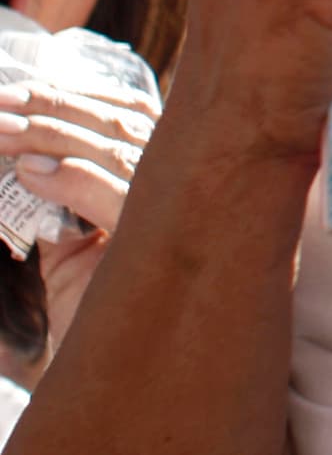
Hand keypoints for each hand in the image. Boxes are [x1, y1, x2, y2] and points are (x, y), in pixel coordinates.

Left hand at [1, 72, 158, 351]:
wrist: (115, 367)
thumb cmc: (92, 301)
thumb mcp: (67, 236)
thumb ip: (58, 194)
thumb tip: (27, 154)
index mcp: (172, 170)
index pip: (128, 112)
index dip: (75, 95)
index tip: (17, 88)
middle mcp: (189, 181)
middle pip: (119, 125)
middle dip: (53, 109)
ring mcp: (181, 210)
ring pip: (113, 153)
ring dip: (50, 138)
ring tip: (0, 133)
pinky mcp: (156, 250)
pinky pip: (116, 201)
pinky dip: (74, 180)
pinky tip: (34, 174)